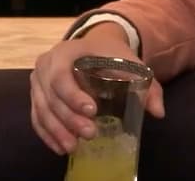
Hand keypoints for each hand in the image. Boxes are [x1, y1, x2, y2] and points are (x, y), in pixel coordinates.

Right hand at [29, 25, 164, 155]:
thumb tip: (158, 111)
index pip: (61, 74)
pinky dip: (47, 134)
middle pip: (50, 95)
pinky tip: (60, 148)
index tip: (92, 111)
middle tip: (90, 134)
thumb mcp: (129, 62)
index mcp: (66, 51)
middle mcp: (46, 64)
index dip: (73, 95)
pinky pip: (36, 117)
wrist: (92, 46)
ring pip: (41, 109)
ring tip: (73, 148)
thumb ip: (146, 85)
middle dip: (68, 118)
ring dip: (56, 131)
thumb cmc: (109, 56)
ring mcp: (37, 81)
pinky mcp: (36, 96)